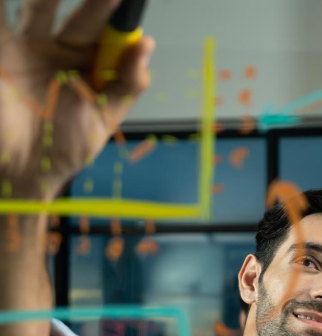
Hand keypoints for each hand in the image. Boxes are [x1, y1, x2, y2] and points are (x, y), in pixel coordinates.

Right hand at [0, 0, 154, 197]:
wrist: (22, 172)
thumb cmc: (65, 146)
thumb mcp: (105, 116)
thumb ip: (127, 82)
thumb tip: (146, 43)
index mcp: (86, 62)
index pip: (104, 28)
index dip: (114, 12)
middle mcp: (56, 48)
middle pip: (75, 14)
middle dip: (94, 2)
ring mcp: (24, 48)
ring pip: (36, 8)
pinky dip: (1, 8)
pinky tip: (11, 0)